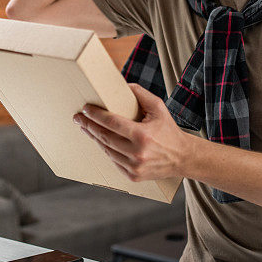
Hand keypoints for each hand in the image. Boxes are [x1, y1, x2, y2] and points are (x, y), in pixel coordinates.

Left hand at [73, 83, 187, 181]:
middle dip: (89, 126)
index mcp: (143, 135)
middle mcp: (137, 153)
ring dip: (94, 138)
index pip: (112, 123)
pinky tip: (100, 141)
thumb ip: (140, 94)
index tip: (85, 109)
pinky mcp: (133, 176)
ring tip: (86, 127)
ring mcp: (134, 167)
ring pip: (106, 150)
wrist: (182, 158)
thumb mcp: (159, 107)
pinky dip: (106, 150)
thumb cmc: (169, 130)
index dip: (95, 115)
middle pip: (104, 138)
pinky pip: (113, 161)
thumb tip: (122, 84)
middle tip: (78, 117)